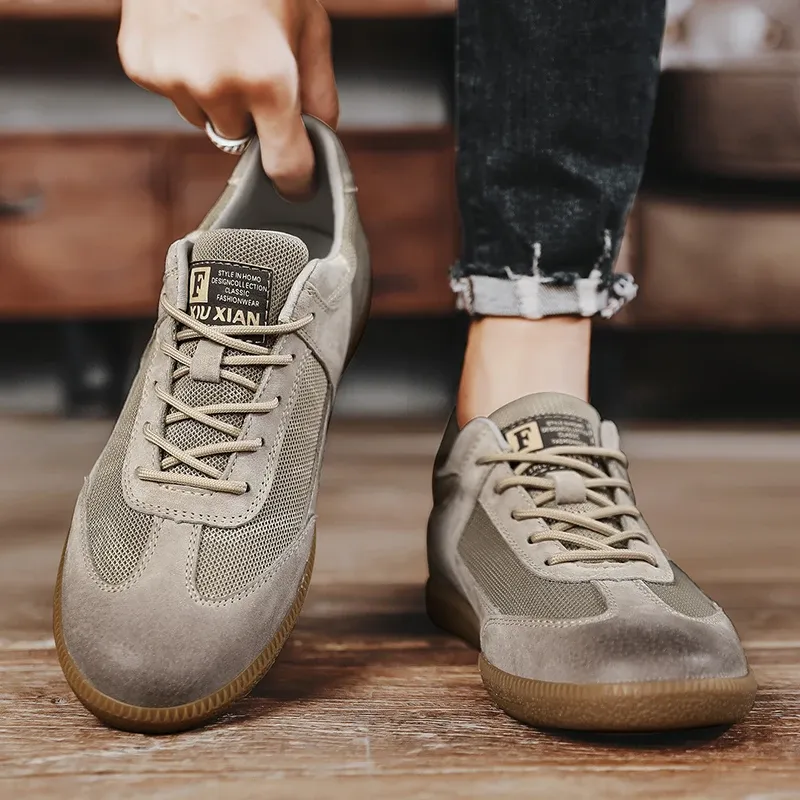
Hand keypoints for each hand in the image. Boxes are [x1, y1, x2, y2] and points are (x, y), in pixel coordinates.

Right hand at [118, 0, 337, 198]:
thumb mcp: (311, 27)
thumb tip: (321, 141)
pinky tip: (191, 34)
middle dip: (254, 118)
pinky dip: (185, 77)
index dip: (296, 179)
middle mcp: (218, 87)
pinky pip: (174, 95)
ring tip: (219, 41)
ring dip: (217, 98)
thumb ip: (321, 94)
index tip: (300, 185)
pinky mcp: (141, 67)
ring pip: (206, 120)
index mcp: (269, 80)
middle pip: (242, 141)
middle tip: (254, 65)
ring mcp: (174, 78)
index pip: (285, 166)